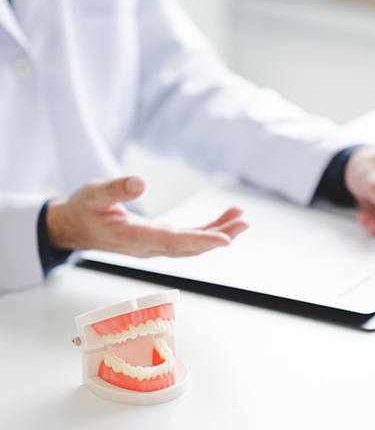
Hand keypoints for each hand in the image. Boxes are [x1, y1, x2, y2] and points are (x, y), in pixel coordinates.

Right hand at [47, 176, 248, 256]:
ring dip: (218, 233)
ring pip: (193, 244)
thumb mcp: (93, 194)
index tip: (225, 240)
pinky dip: (208, 230)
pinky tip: (224, 220)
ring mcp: (156, 246)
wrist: (74, 226)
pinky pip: (188, 238)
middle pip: (191, 246)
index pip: (174, 242)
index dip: (201, 241)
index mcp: (135, 238)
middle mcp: (150, 247)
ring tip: (241, 219)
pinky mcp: (159, 240)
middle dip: (219, 236)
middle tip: (244, 223)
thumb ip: (115, 189)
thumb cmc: (83, 209)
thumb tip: (140, 182)